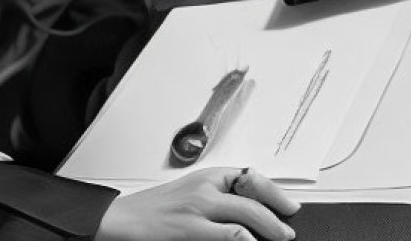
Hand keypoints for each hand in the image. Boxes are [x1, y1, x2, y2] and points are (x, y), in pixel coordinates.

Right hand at [94, 167, 299, 240]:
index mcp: (204, 177)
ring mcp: (198, 208)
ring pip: (247, 212)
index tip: (287, 203)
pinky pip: (230, 233)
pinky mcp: (191, 228)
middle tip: (289, 225)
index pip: (247, 175)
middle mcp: (203, 188)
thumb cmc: (153, 209)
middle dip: (278, 210)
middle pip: (252, 193)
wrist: (122, 219)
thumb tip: (246, 209)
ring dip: (270, 227)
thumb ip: (214, 198)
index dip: (273, 190)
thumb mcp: (186, 195)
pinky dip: (247, 240)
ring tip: (281, 237)